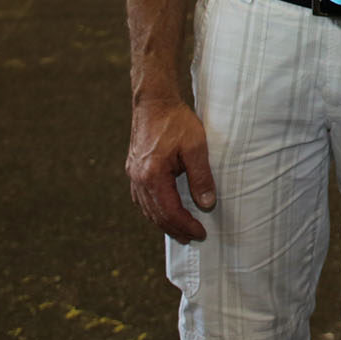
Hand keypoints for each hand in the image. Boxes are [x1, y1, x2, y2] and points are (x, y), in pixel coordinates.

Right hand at [125, 99, 215, 241]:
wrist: (154, 101)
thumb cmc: (176, 121)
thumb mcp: (196, 146)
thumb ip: (201, 176)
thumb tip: (207, 203)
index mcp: (152, 176)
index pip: (170, 212)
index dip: (186, 225)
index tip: (201, 233)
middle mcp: (138, 179)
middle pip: (156, 214)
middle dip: (174, 229)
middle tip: (192, 238)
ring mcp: (133, 174)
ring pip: (146, 208)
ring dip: (163, 222)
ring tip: (179, 231)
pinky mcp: (134, 168)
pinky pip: (141, 197)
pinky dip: (153, 209)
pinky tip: (162, 211)